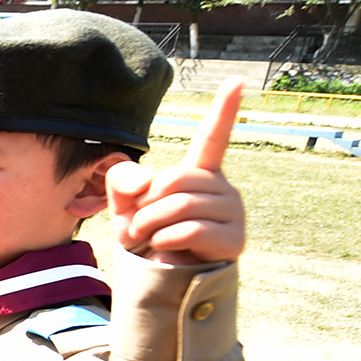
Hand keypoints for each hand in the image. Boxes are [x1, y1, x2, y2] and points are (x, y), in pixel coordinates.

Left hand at [107, 80, 246, 264]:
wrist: (159, 279)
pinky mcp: (234, 239)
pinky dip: (164, 240)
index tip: (237, 81)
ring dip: (151, 225)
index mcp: (199, 173)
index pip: (214, 136)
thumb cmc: (147, 238)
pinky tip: (165, 249)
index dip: (225, 109)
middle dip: (146, 204)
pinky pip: (190, 229)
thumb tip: (146, 182)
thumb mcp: (126, 205)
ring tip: (150, 238)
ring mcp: (233, 212)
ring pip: (181, 205)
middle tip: (139, 224)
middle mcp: (222, 188)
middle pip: (176, 180)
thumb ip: (123, 180)